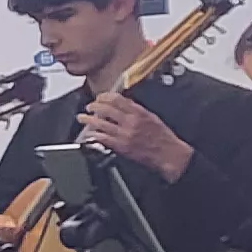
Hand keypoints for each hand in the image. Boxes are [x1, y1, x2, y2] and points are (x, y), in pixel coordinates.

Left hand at [77, 94, 192, 178]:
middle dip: (94, 106)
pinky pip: (103, 138)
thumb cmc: (162, 137)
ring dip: (88, 120)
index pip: (117, 99)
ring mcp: (125, 134)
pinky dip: (94, 135)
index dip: (104, 97)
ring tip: (82, 118)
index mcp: (139, 112)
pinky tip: (89, 134)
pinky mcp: (121, 146)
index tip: (100, 97)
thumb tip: (122, 105)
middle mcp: (131, 121)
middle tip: (89, 107)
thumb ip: (136, 111)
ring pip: (101, 124)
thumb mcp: (152, 118)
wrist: (169, 154)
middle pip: (106, 109)